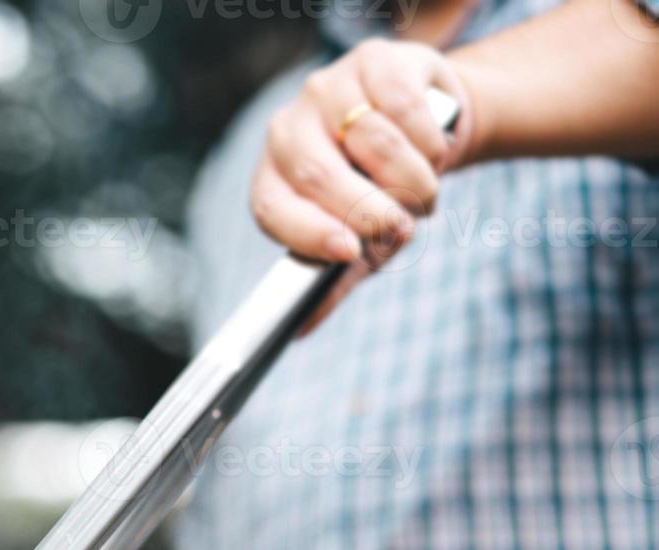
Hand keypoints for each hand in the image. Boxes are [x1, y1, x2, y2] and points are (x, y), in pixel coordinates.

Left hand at [251, 39, 473, 265]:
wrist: (432, 130)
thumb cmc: (385, 195)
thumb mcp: (360, 243)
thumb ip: (330, 283)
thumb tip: (298, 330)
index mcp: (273, 178)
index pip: (273, 208)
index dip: (310, 233)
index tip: (350, 250)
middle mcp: (288, 129)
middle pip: (318, 175)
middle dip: (370, 212)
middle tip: (402, 226)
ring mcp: (327, 90)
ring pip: (374, 144)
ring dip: (414, 181)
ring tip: (422, 192)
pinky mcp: (372, 62)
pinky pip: (406, 111)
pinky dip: (431, 143)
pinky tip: (432, 151)